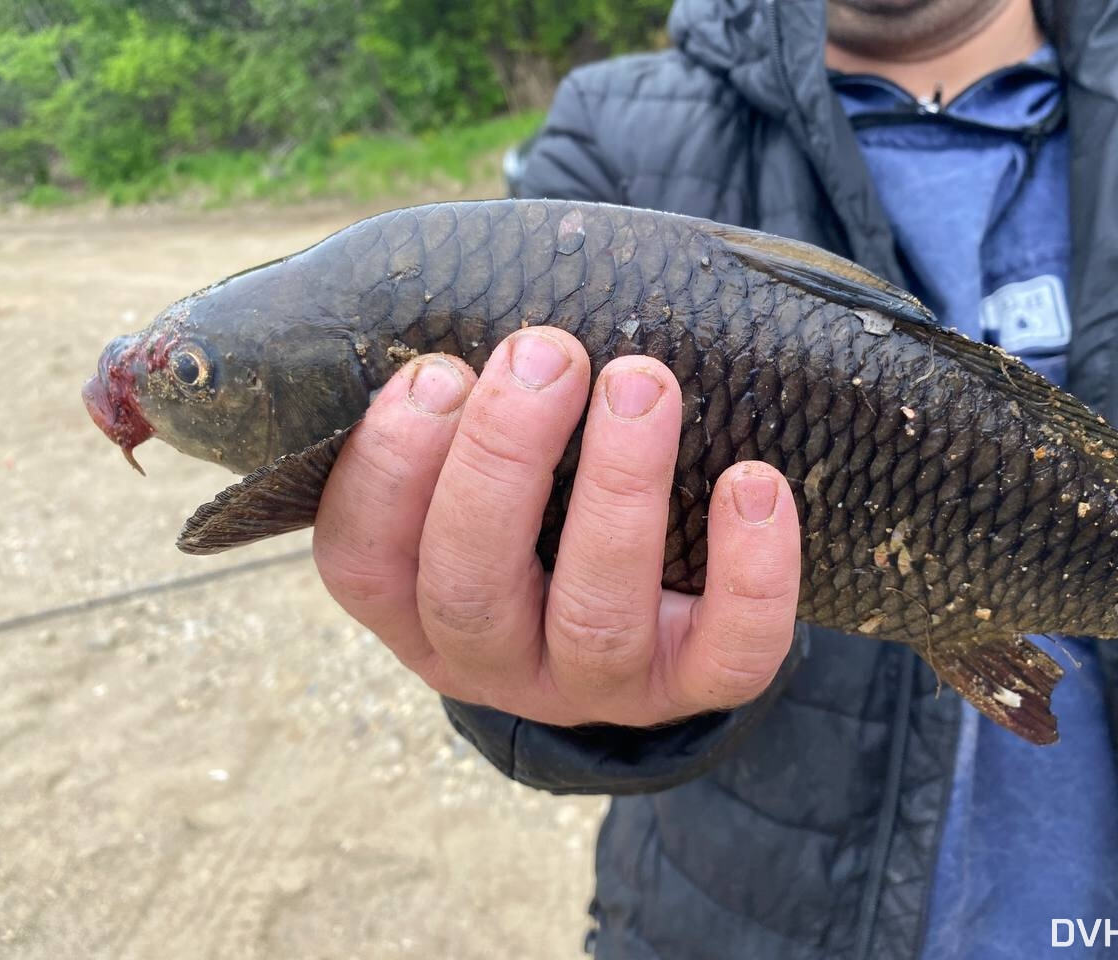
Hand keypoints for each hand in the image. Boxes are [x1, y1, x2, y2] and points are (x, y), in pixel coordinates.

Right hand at [312, 327, 800, 727]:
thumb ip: (459, 410)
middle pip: (470, 585)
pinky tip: (754, 482)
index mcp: (412, 604)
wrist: (637, 608)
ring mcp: (589, 683)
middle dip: (503, 458)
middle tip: (547, 351)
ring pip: (595, 616)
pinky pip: (728, 660)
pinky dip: (751, 575)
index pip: (363, 558)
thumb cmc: (535, 500)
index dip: (389, 468)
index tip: (437, 371)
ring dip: (618, 492)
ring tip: (642, 384)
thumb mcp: (472, 465)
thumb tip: (479, 310)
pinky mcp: (689, 689)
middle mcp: (489, 658)